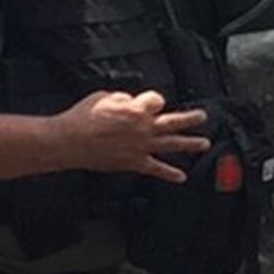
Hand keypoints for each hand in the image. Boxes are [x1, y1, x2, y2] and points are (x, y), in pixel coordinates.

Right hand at [59, 88, 209, 180]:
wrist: (69, 141)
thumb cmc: (82, 118)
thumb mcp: (102, 97)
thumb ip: (121, 98)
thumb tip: (128, 102)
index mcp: (136, 109)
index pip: (156, 99)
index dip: (153, 99)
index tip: (149, 101)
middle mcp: (144, 127)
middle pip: (174, 121)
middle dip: (191, 118)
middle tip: (203, 116)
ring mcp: (141, 146)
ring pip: (172, 144)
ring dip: (190, 144)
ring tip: (204, 143)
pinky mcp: (134, 162)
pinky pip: (156, 169)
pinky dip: (169, 173)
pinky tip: (181, 176)